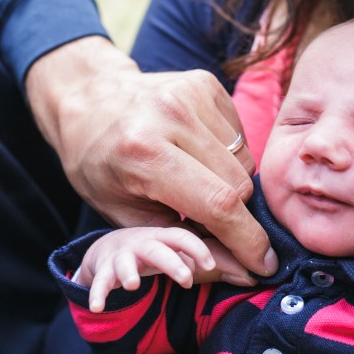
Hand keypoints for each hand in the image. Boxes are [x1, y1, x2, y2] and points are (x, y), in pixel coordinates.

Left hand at [25, 37, 276, 276]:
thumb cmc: (100, 166)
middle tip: (205, 221)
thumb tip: (243, 272)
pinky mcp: (206, 82)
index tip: (264, 265)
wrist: (89, 100)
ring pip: (245, 160)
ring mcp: (191, 93)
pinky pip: (240, 135)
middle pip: (238, 184)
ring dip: (229, 183)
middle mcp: (171, 115)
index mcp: (143, 152)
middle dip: (233, 215)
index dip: (247, 240)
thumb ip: (182, 246)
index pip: (217, 202)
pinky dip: (226, 155)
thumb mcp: (126, 217)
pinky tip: (195, 153)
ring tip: (193, 181)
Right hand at [78, 227, 215, 311]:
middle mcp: (144, 243)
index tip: (210, 265)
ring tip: (133, 284)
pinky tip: (99, 306)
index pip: (183, 236)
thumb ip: (217, 265)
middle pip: (157, 248)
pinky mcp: (103, 273)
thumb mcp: (185, 256)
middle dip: (171, 262)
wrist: (111, 252)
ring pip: (125, 263)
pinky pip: (99, 282)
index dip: (197, 249)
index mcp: (167, 237)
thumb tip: (257, 273)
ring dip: (129, 272)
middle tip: (186, 278)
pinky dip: (97, 293)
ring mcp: (122, 257)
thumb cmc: (158, 252)